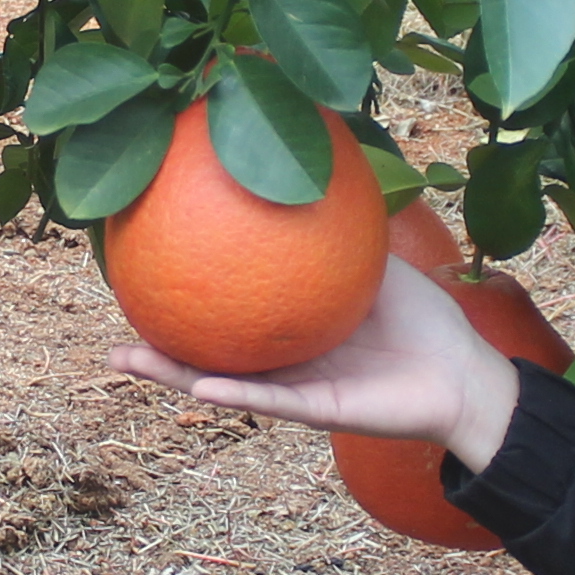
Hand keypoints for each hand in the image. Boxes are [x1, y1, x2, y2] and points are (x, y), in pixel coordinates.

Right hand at [108, 249, 519, 472]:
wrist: (464, 373)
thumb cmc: (424, 317)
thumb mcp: (372, 258)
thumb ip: (338, 224)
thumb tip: (304, 163)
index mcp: (290, 328)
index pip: (227, 314)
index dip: (185, 299)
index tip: (139, 277)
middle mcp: (282, 361)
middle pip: (206, 355)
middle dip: (157, 348)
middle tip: (110, 334)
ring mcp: (295, 388)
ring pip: (222, 385)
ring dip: (173, 376)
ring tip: (124, 359)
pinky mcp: (319, 411)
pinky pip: (271, 401)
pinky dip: (235, 395)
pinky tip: (198, 385)